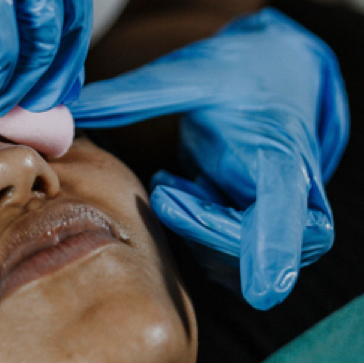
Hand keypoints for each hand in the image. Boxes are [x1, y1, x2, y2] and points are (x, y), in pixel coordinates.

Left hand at [71, 9, 348, 307]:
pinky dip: (193, 225)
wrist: (277, 72)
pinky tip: (183, 186)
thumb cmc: (236, 72)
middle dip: (200, 227)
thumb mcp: (189, 73)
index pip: (287, 214)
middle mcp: (294, 201)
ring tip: (173, 181)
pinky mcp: (257, 230)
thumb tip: (69, 107)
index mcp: (283, 158)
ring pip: (233, 260)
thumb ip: (134, 95)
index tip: (262, 290)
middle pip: (253, 248)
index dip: (274, 252)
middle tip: (165, 189)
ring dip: (192, 227)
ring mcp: (280, 223)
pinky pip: (221, 254)